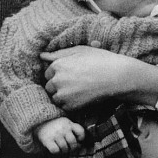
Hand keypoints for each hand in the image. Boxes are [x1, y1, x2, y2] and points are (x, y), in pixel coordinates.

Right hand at [36, 117, 85, 153]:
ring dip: (64, 151)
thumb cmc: (54, 126)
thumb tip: (79, 145)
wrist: (37, 123)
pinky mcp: (47, 140)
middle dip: (72, 147)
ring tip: (61, 148)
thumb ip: (72, 131)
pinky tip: (55, 149)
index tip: (78, 140)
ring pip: (64, 148)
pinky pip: (55, 150)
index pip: (80, 131)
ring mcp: (55, 134)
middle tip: (69, 148)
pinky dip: (56, 152)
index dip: (81, 137)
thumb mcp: (64, 123)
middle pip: (73, 142)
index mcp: (68, 123)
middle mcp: (62, 128)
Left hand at [41, 44, 157, 111]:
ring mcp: (63, 94)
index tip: (71, 74)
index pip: (48, 73)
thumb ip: (58, 53)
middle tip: (76, 82)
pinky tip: (81, 96)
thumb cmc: (99, 60)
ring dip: (62, 95)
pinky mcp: (70, 106)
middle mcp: (57, 80)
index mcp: (57, 65)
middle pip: (49, 86)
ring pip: (54, 97)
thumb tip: (41, 55)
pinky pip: (63, 106)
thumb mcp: (79, 51)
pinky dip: (69, 103)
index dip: (59, 73)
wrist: (116, 77)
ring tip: (78, 90)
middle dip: (58, 85)